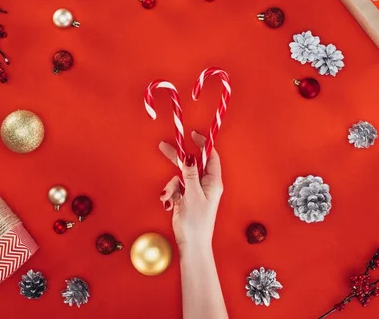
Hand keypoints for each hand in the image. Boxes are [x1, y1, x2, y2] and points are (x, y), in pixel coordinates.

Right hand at [158, 130, 222, 249]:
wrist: (191, 244)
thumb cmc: (196, 223)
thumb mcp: (192, 195)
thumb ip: (190, 175)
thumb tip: (189, 157)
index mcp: (213, 182)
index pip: (210, 157)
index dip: (203, 144)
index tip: (192, 134)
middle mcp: (205, 184)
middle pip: (192, 164)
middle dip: (178, 159)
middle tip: (164, 147)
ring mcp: (194, 191)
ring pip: (180, 176)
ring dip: (171, 184)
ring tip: (168, 197)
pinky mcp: (185, 198)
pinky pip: (175, 187)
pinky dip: (170, 192)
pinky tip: (167, 202)